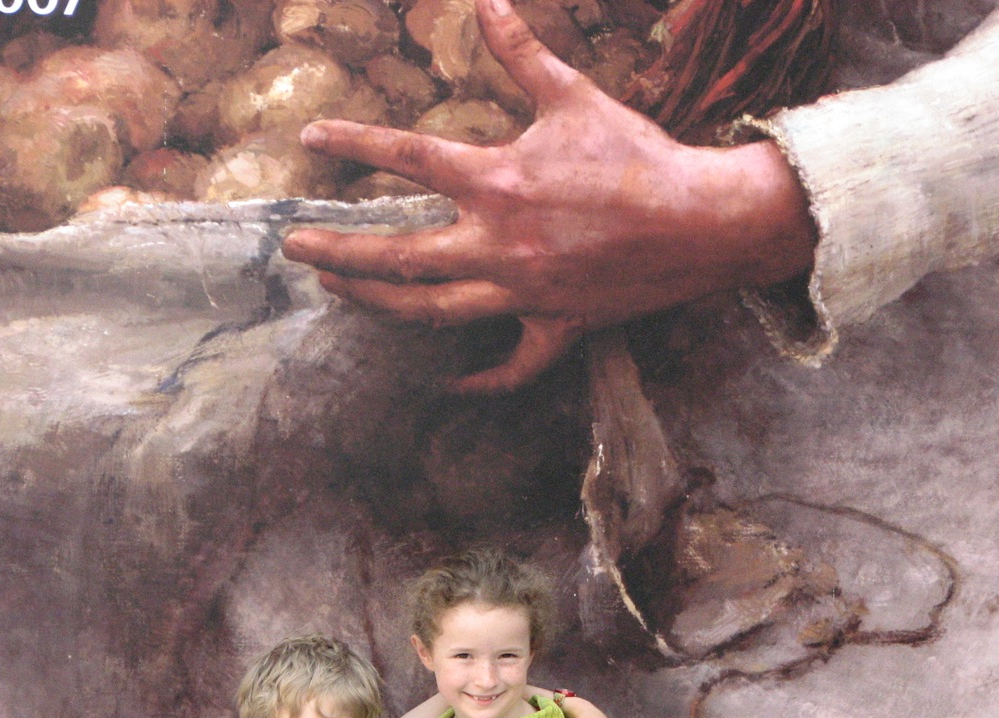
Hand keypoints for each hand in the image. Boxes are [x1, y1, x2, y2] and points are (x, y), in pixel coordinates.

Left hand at [282, 0, 815, 391]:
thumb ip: (520, 52)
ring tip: (342, 295)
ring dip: (380, 306)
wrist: (703, 220)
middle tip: (295, 251)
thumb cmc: (638, 155)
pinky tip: (447, 384)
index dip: (352, 143)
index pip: (406, 157)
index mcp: (498, 181)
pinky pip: (511, 367)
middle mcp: (499, 244)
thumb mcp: (574, 94)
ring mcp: (524, 293)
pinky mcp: (556, 327)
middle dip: (337, 254)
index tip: (311, 140)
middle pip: (396, 256)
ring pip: (434, 313)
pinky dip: (479, 379)